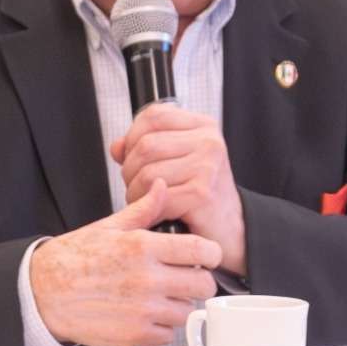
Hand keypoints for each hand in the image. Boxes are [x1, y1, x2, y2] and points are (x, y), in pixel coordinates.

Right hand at [29, 180, 221, 345]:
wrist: (44, 293)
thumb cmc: (73, 259)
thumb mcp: (108, 226)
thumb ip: (144, 209)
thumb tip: (162, 187)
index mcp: (142, 247)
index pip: (201, 250)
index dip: (210, 252)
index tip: (207, 255)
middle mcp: (146, 279)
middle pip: (202, 283)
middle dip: (198, 279)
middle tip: (186, 277)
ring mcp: (142, 310)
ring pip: (187, 310)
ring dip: (179, 304)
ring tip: (162, 295)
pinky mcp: (135, 335)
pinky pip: (168, 334)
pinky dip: (162, 326)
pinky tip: (147, 313)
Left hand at [111, 104, 246, 274]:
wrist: (230, 229)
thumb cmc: (201, 195)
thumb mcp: (176, 162)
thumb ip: (145, 149)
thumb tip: (116, 147)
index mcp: (203, 126)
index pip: (154, 116)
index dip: (132, 136)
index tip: (132, 156)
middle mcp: (208, 142)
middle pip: (146, 145)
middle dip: (130, 170)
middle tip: (138, 186)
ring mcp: (207, 166)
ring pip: (147, 173)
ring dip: (136, 193)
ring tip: (147, 201)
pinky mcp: (202, 193)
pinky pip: (157, 197)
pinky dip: (149, 209)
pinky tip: (156, 214)